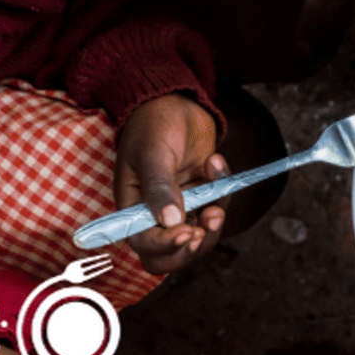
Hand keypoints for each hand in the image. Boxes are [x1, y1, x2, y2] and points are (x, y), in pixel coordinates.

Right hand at [115, 93, 227, 273]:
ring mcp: (181, 206)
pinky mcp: (202, 195)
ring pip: (199, 236)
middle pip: (170, 254)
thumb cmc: (153, 123)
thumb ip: (159, 186)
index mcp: (132, 206)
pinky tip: (215, 162)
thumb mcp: (152, 152)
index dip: (166, 245)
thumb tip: (170, 221)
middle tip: (204, 229)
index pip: (143, 242)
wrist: (174, 100)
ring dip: (213, 221)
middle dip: (190, 249)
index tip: (187, 232)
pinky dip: (222, 191)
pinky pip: (216, 207)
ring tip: (217, 190)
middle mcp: (155, 212)